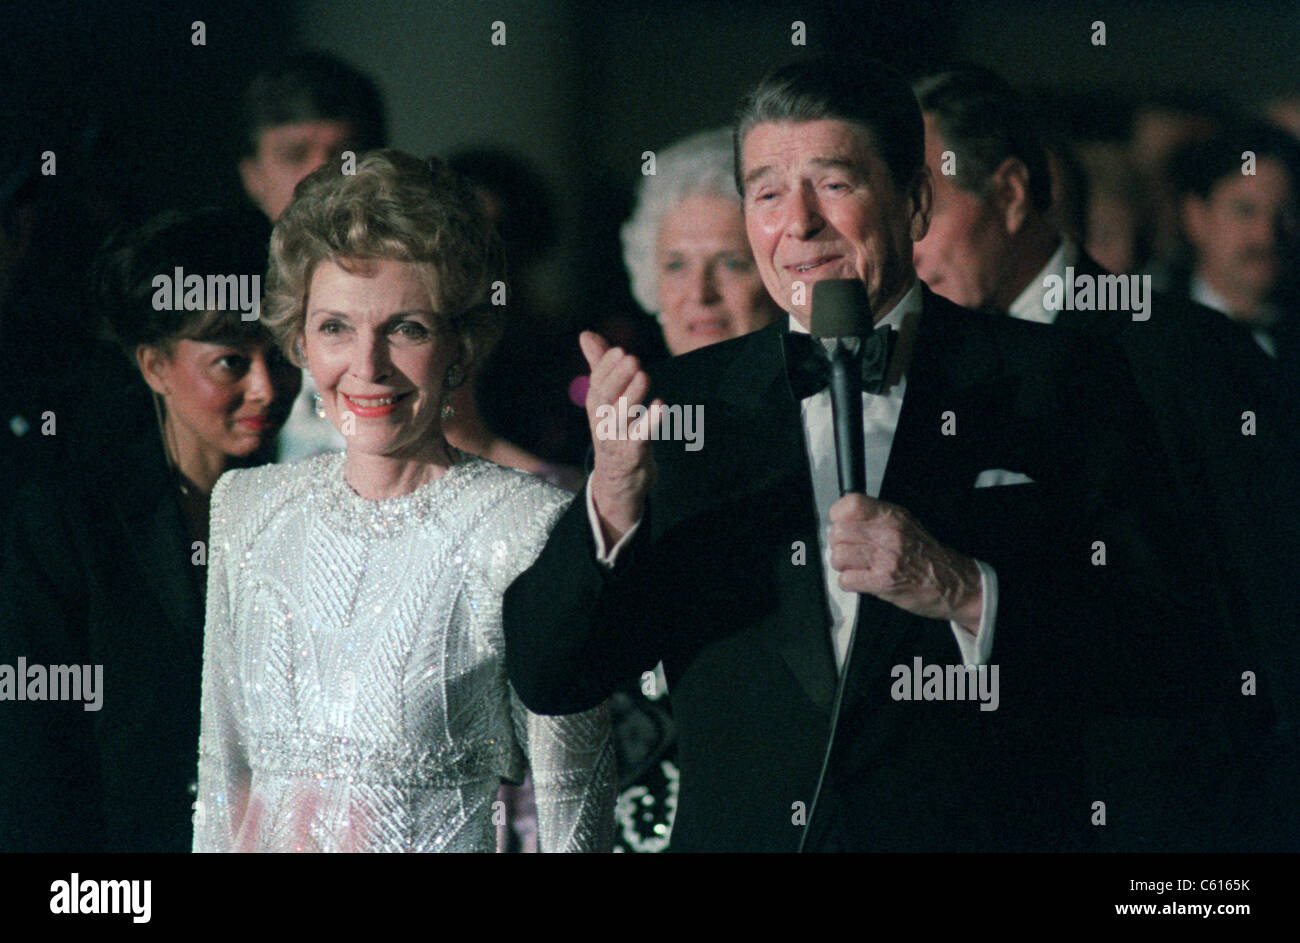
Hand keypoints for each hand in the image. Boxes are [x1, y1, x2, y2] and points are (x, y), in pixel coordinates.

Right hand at [579, 331, 661, 543]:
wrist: (618, 479)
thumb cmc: (615, 430)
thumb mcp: (605, 399)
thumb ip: (599, 365)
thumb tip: (586, 334)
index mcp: (596, 406)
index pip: (596, 383)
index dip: (605, 367)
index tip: (618, 350)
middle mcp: (602, 421)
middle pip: (605, 398)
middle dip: (617, 377)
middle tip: (631, 357)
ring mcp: (617, 439)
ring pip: (621, 416)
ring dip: (632, 395)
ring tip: (644, 375)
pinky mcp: (633, 454)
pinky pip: (641, 437)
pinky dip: (651, 422)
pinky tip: (661, 405)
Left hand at [829, 494, 983, 631]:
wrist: (953, 584)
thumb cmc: (928, 557)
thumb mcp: (905, 524)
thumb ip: (876, 518)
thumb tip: (844, 519)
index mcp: (892, 516)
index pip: (849, 505)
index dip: (838, 516)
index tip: (841, 525)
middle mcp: (888, 534)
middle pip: (838, 532)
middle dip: (838, 545)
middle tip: (849, 551)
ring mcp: (885, 558)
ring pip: (838, 557)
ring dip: (842, 566)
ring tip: (856, 567)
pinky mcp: (883, 582)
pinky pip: (846, 580)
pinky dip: (849, 583)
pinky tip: (862, 580)